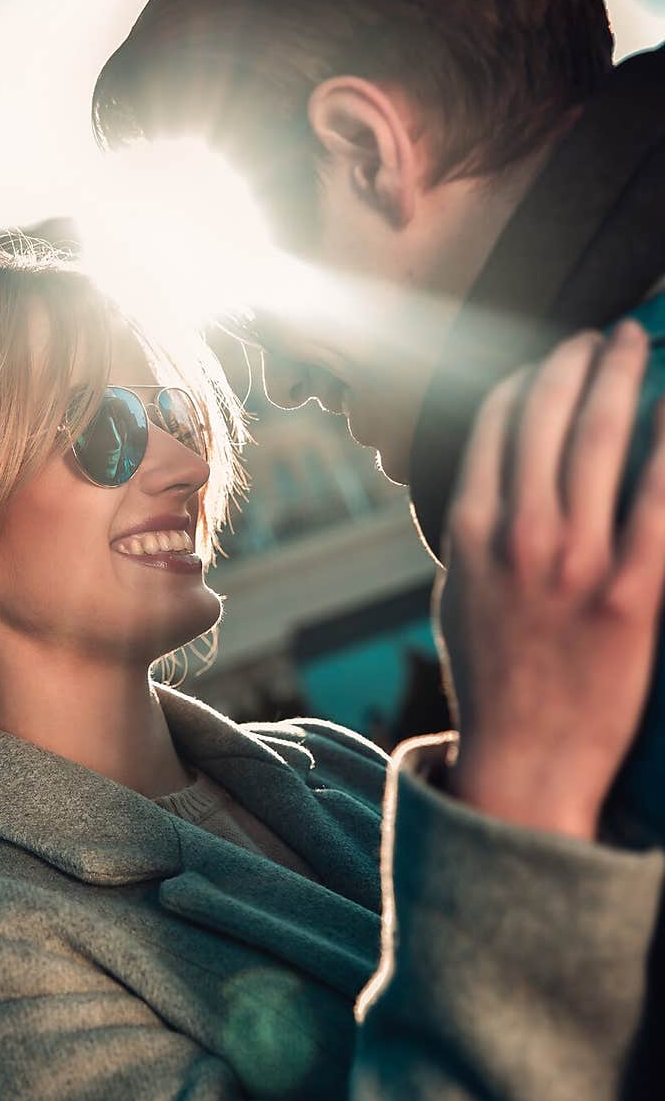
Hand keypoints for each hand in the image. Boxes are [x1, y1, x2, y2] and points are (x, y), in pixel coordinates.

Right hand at [435, 319, 664, 839]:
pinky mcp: (631, 593)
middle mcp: (518, 538)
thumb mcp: (456, 599)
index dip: (528, 381)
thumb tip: (496, 480)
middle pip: (549, 418)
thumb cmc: (492, 681)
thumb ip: (474, 534)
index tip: (549, 363)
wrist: (525, 763)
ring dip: (621, 378)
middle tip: (604, 338)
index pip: (495, 428)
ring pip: (600, 440)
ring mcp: (576, 563)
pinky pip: (660, 496)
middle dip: (578, 363)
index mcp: (470, 535)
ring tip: (638, 347)